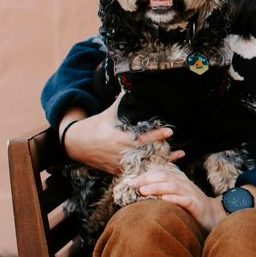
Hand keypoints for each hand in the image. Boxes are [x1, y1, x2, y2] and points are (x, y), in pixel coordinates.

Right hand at [62, 98, 184, 174]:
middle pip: (146, 156)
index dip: (156, 135)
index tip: (169, 131)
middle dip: (163, 154)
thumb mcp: (108, 113)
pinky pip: (135, 173)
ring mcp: (119, 165)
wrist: (75, 144)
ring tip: (176, 159)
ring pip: (142, 167)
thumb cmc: (94, 126)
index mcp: (119, 139)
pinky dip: (148, 171)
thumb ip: (121, 101)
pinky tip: (162, 168)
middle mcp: (120, 154)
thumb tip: (129, 84)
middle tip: (180, 151)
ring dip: (159, 164)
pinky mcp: (116, 171)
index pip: (142, 138)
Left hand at [133, 164, 225, 231]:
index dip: (145, 175)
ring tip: (143, 191)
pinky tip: (163, 199)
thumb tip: (141, 191)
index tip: (129, 181)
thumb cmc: (191, 207)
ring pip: (173, 186)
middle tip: (132, 184)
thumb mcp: (176, 196)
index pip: (160, 172)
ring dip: (157, 187)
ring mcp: (191, 194)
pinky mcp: (196, 205)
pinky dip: (174, 198)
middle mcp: (184, 184)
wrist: (214, 215)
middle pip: (165, 176)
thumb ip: (163, 191)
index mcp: (179, 180)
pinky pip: (185, 200)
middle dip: (147, 179)